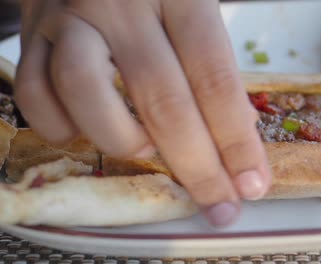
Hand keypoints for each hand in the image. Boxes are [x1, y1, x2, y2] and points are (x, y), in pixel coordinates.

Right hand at [15, 0, 271, 226]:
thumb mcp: (194, 13)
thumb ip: (212, 67)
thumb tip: (236, 133)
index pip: (214, 78)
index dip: (236, 140)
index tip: (251, 185)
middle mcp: (122, 4)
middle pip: (162, 98)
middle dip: (196, 166)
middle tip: (218, 204)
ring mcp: (71, 18)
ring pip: (85, 91)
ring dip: (121, 140)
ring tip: (145, 151)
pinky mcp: (32, 35)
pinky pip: (33, 92)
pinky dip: (60, 127)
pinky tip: (86, 131)